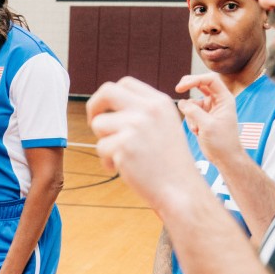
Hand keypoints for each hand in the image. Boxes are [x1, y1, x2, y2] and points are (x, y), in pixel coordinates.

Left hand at [86, 77, 203, 211]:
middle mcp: (148, 110)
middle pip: (106, 91)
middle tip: (93, 122)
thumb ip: (143, 111)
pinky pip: (101, 148)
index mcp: (159, 102)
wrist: (181, 190)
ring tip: (123, 158)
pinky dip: (108, 161)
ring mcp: (135, 127)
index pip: (125, 83)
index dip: (110, 96)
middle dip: (94, 106)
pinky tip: (125, 169)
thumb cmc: (169, 163)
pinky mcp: (124, 146)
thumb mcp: (164, 126)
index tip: (106, 110)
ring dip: (104, 142)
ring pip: (99, 125)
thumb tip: (108, 105)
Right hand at [175, 73, 243, 167]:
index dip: (195, 79)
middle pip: (200, 84)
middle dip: (188, 87)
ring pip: (192, 101)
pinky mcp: (203, 117)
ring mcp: (209, 109)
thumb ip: (193, 111)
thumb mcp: (207, 125)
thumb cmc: (223, 142)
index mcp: (224, 99)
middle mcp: (217, 101)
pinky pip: (190, 112)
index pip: (210, 80)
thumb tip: (181, 102)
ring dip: (190, 113)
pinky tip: (197, 131)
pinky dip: (190, 121)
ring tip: (197, 128)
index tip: (181, 87)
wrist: (225, 158)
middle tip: (177, 90)